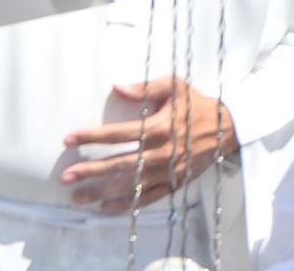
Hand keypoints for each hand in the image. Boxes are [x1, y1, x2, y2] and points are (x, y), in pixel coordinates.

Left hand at [62, 78, 237, 212]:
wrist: (226, 127)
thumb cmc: (195, 103)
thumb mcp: (174, 86)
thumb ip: (145, 87)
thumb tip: (116, 86)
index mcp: (158, 127)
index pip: (118, 133)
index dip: (92, 136)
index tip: (69, 138)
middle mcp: (161, 152)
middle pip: (119, 164)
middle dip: (90, 170)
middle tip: (66, 176)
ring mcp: (166, 171)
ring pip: (129, 185)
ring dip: (101, 191)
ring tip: (77, 196)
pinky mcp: (172, 184)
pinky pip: (145, 198)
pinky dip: (124, 204)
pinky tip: (104, 207)